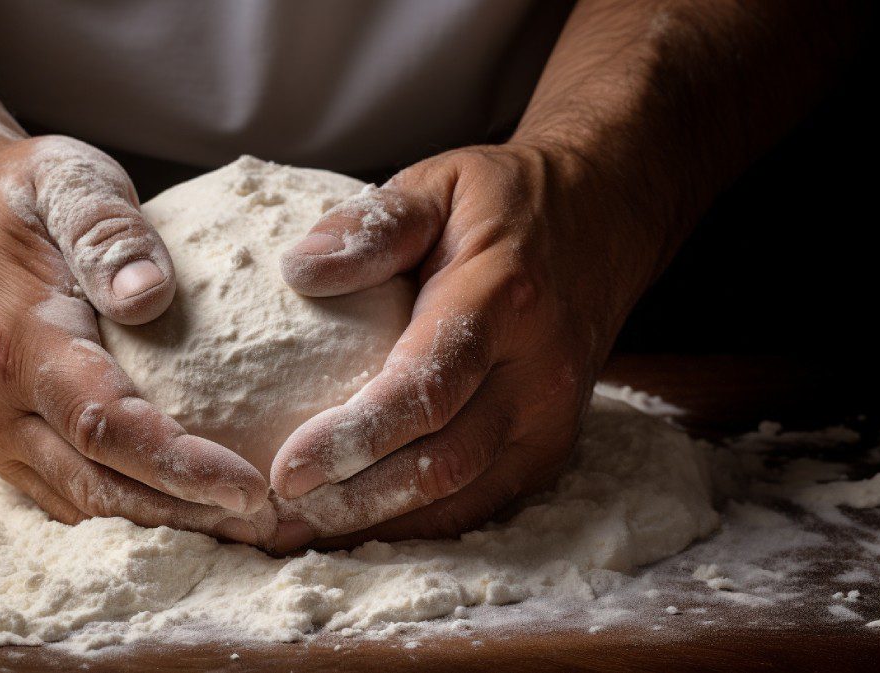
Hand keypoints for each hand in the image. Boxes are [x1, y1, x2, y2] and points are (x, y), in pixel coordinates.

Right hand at [0, 135, 273, 543]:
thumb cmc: (24, 197)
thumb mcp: (66, 180)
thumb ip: (106, 231)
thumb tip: (151, 294)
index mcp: (18, 339)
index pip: (102, 423)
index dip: (177, 465)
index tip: (251, 488)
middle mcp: (1, 405)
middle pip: (99, 489)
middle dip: (190, 520)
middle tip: (279, 529)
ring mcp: (2, 435)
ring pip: (89, 508)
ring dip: (172, 530)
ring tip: (259, 534)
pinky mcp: (16, 448)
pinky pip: (80, 498)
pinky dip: (144, 516)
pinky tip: (203, 516)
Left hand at [269, 144, 660, 549]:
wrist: (605, 223)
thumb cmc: (506, 202)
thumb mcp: (439, 184)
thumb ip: (376, 223)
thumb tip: (299, 269)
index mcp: (505, 300)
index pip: (427, 389)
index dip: (355, 438)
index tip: (286, 469)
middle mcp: (539, 373)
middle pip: (441, 463)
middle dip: (352, 502)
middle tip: (274, 520)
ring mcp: (551, 420)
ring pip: (460, 498)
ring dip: (376, 525)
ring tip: (298, 533)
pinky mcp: (549, 448)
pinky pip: (478, 503)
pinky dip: (415, 523)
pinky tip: (354, 526)